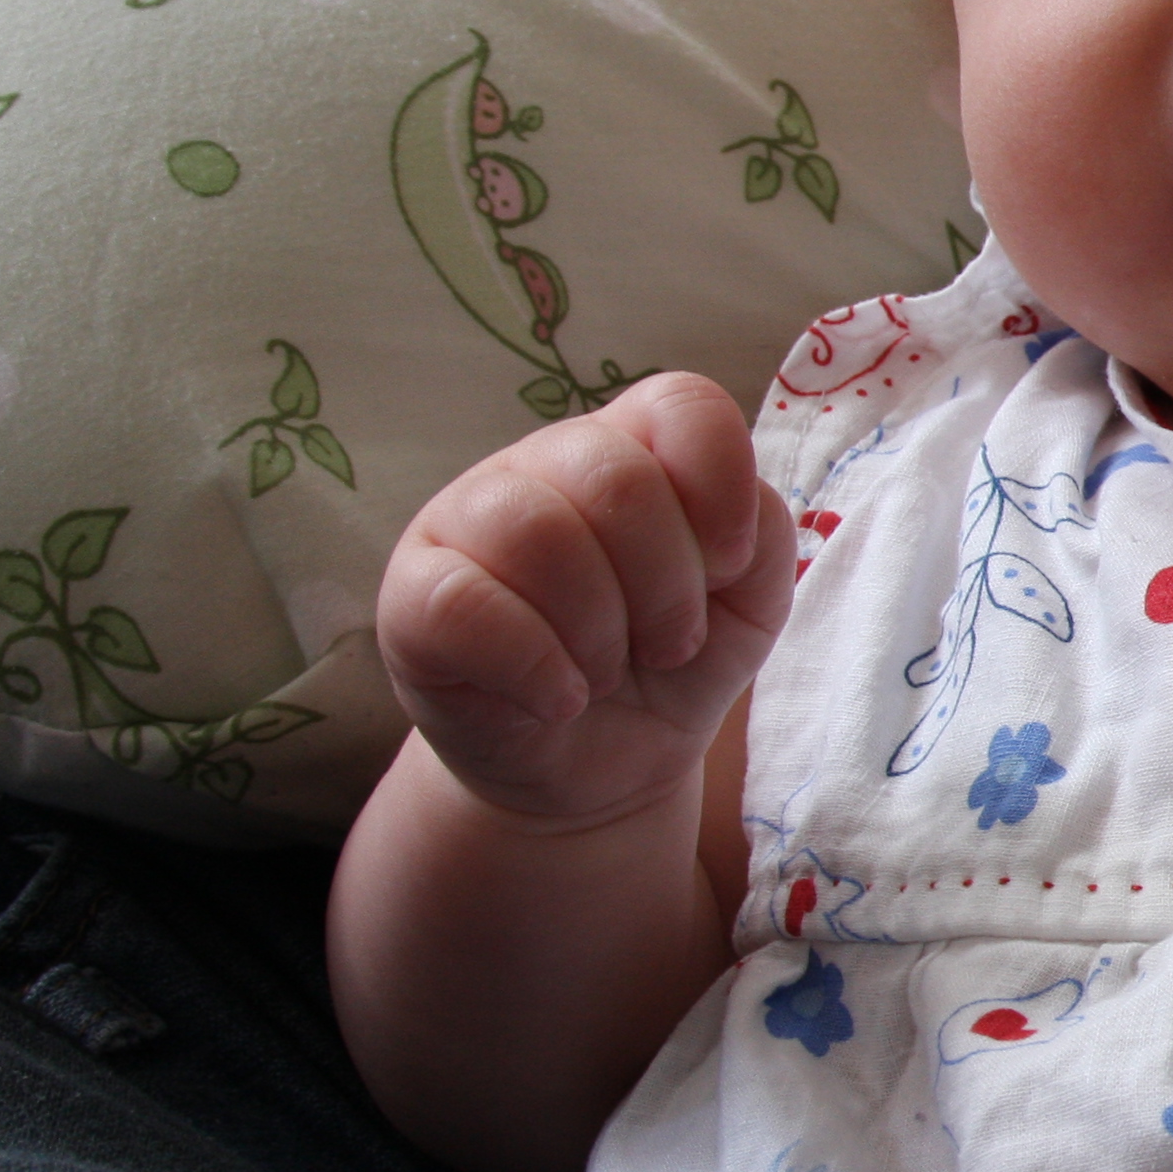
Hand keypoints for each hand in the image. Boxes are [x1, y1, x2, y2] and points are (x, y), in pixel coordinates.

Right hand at [374, 372, 792, 827]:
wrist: (602, 764)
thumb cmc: (672, 659)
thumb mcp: (750, 600)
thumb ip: (761, 534)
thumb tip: (721, 526)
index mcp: (633, 445)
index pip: (683, 407)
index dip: (721, 490)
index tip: (727, 567)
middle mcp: (546, 464)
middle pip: (618, 480)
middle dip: (667, 588)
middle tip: (667, 646)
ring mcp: (467, 520)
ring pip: (538, 534)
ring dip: (601, 632)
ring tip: (607, 672)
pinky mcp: (411, 597)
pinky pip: (463, 606)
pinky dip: (536, 668)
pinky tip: (559, 700)